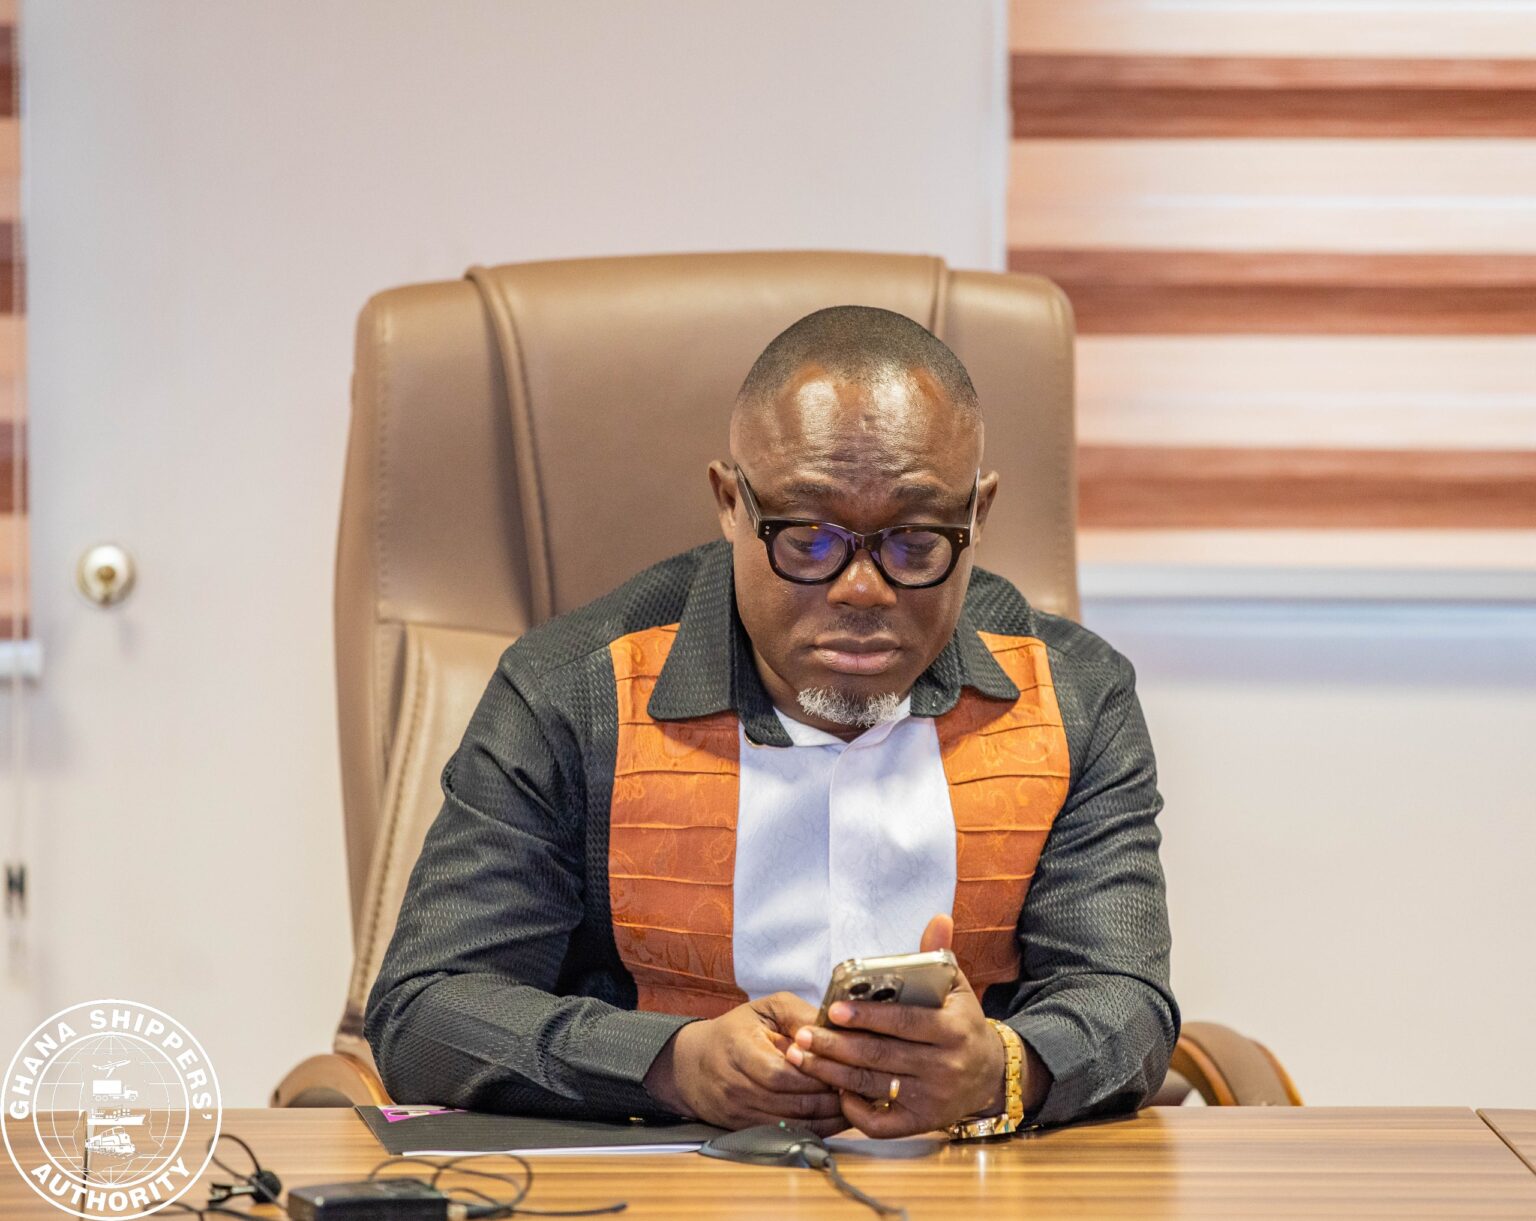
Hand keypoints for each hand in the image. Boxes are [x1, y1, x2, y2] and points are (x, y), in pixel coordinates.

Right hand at [643, 992, 846, 1134]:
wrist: (692, 1065)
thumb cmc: (736, 1031)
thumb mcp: (766, 1009)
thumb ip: (800, 1015)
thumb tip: (835, 1028)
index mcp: (738, 1049)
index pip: (781, 1073)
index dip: (815, 1073)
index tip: (844, 1065)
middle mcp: (735, 1087)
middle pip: (792, 1102)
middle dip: (830, 1096)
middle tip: (858, 1085)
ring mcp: (739, 1113)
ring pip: (794, 1123)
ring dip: (829, 1115)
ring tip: (853, 1100)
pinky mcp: (745, 1130)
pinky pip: (789, 1135)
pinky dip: (817, 1128)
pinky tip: (835, 1115)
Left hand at [784, 915, 1006, 1137]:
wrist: (990, 1074)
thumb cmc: (962, 1024)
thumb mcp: (956, 988)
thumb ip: (939, 955)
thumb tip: (938, 919)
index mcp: (951, 1030)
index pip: (903, 1023)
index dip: (867, 1017)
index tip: (834, 1009)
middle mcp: (943, 1067)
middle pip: (880, 1056)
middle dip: (835, 1046)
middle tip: (803, 1035)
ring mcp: (931, 1099)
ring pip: (873, 1087)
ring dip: (832, 1073)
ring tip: (801, 1057)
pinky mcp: (921, 1122)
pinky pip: (882, 1124)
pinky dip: (855, 1109)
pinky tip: (835, 1090)